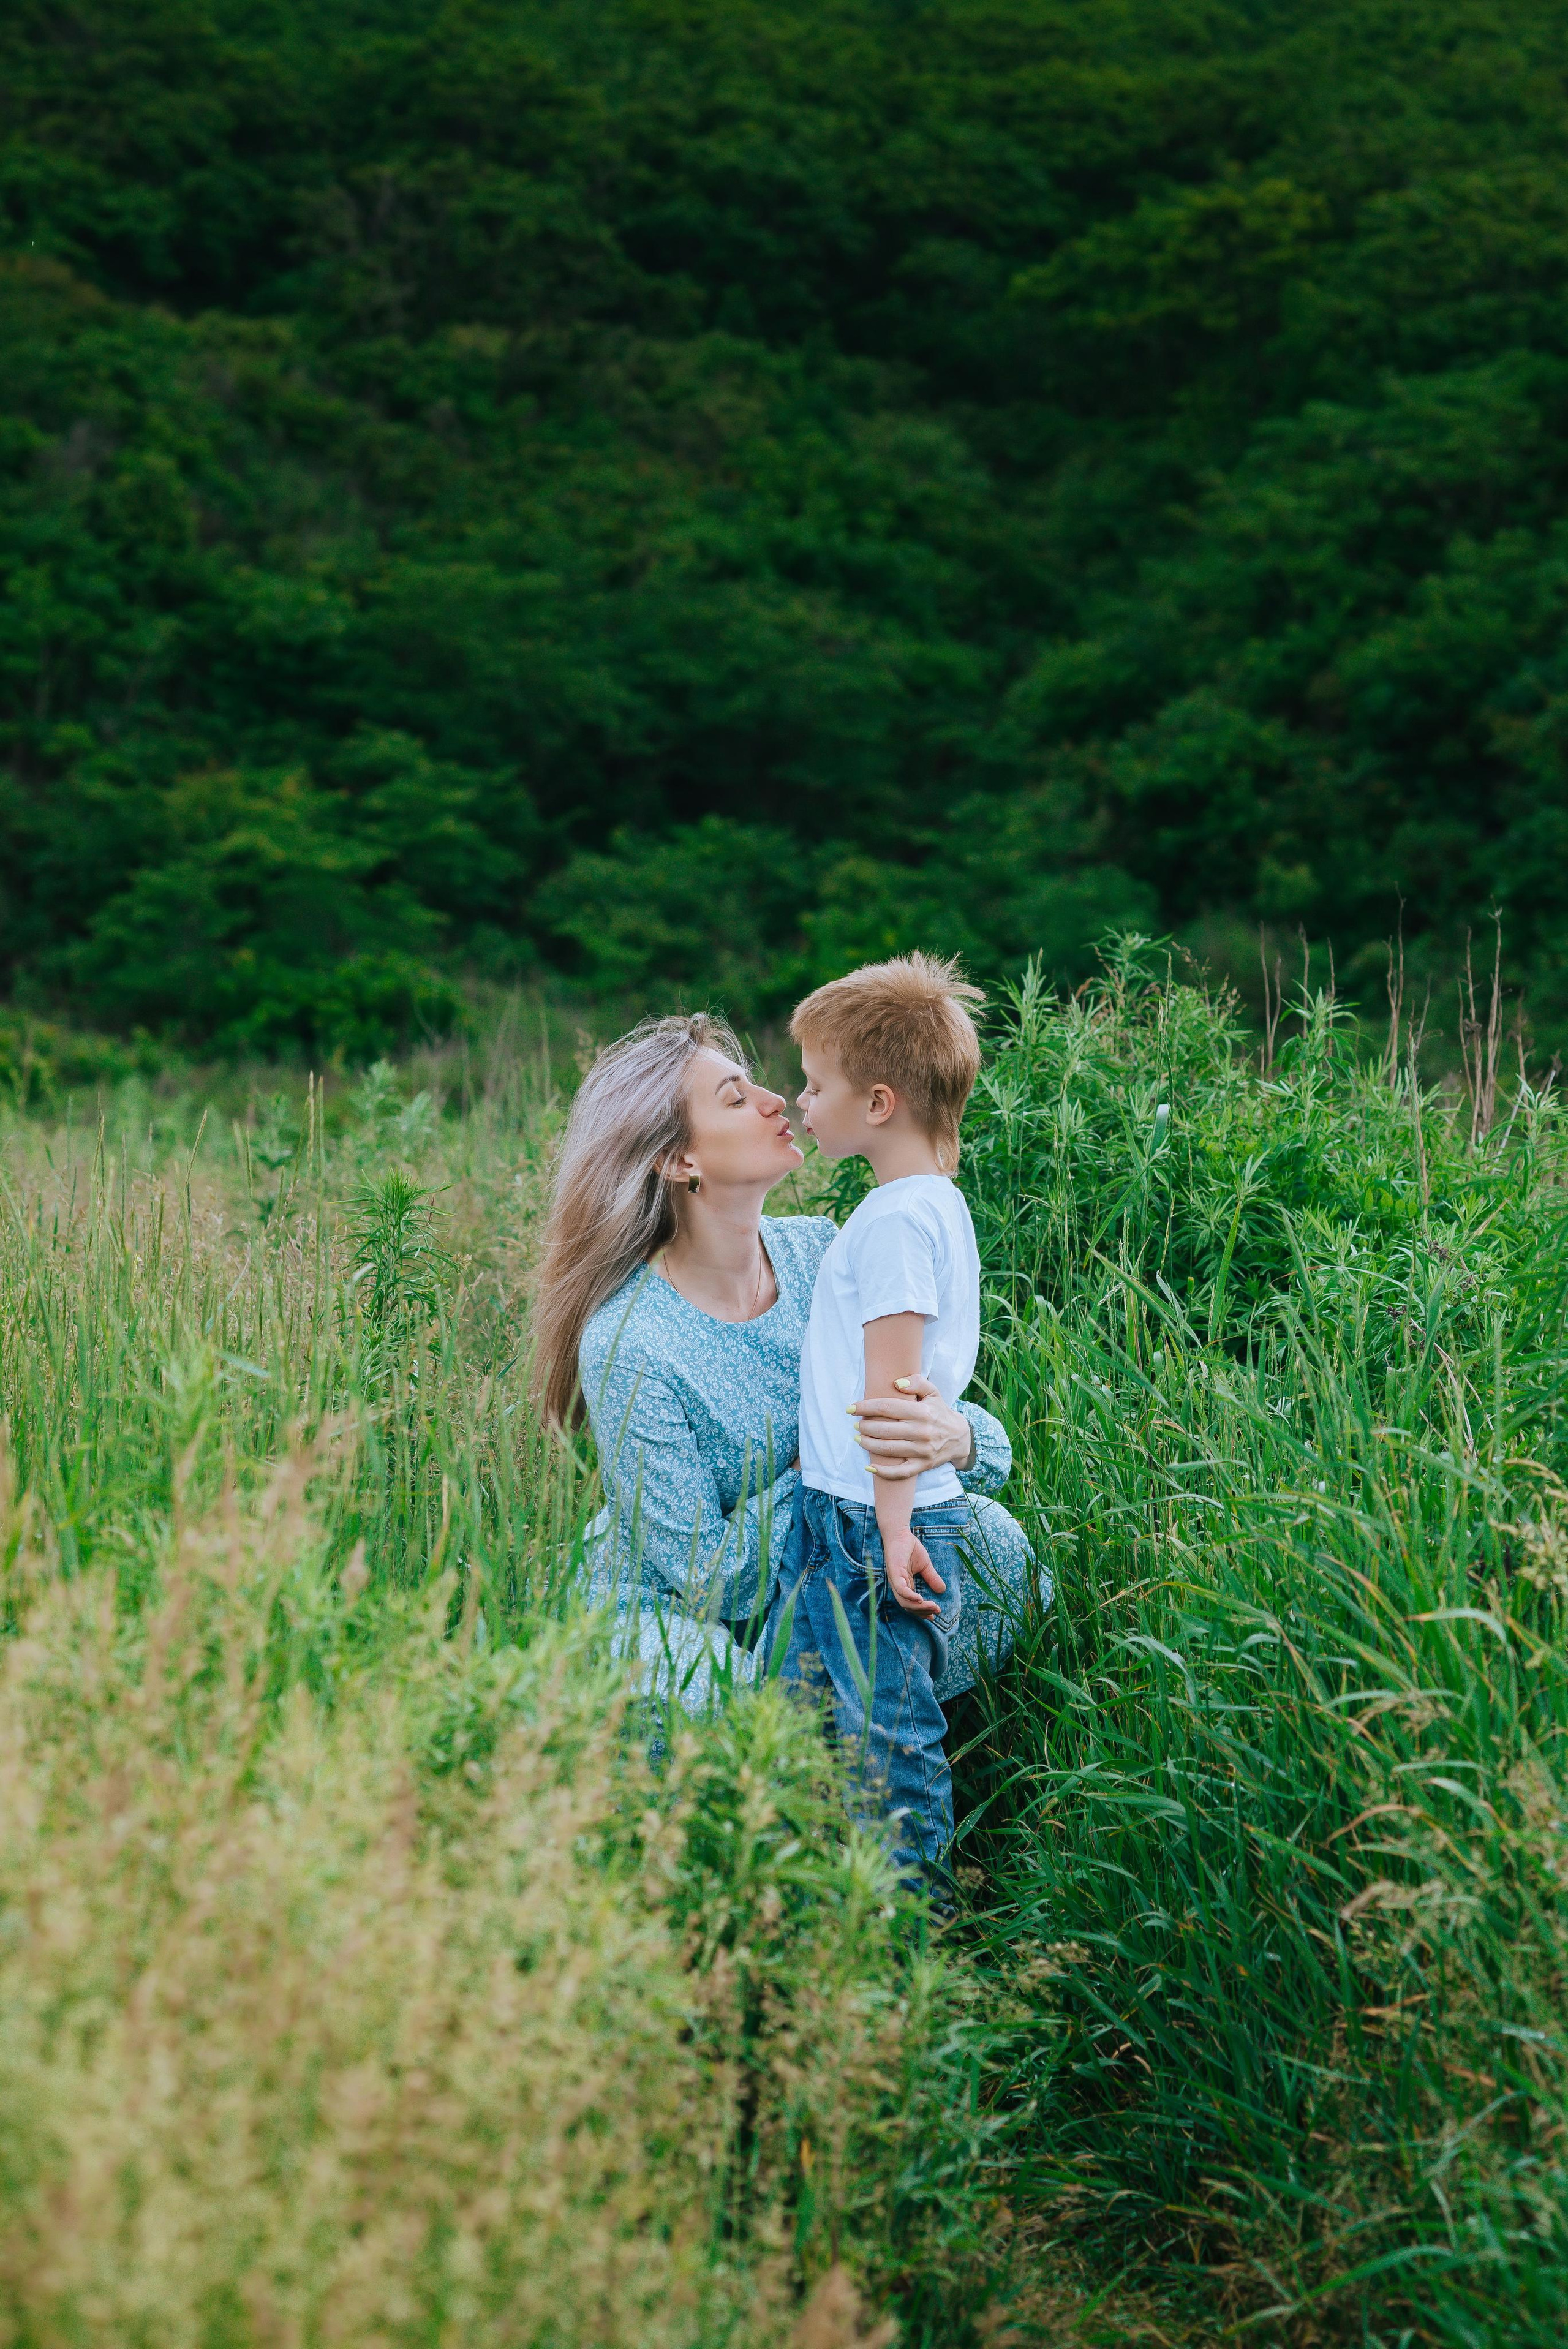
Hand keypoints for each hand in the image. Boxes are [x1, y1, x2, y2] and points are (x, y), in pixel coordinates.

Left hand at [849, 1375, 972, 1481]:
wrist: (960, 1437)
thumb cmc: (940, 1411)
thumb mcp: (933, 1392)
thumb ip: (917, 1382)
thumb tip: (896, 1383)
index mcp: (922, 1412)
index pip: (888, 1407)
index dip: (866, 1407)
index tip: (851, 1408)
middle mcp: (922, 1432)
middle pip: (885, 1430)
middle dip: (865, 1427)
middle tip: (856, 1425)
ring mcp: (923, 1451)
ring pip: (889, 1450)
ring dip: (869, 1445)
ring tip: (858, 1438)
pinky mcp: (923, 1465)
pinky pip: (901, 1472)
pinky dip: (884, 1472)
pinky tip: (870, 1466)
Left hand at [881, 1527, 944, 1617]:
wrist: (900, 1533)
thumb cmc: (910, 1548)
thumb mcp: (925, 1565)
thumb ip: (931, 1578)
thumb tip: (942, 1590)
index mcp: (904, 1585)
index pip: (911, 1604)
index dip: (922, 1611)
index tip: (934, 1615)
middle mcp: (898, 1585)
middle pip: (907, 1606)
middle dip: (922, 1611)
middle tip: (936, 1611)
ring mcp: (895, 1580)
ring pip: (904, 1601)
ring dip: (919, 1607)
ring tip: (932, 1606)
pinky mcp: (893, 1572)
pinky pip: (901, 1589)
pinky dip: (910, 1596)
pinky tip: (920, 1599)